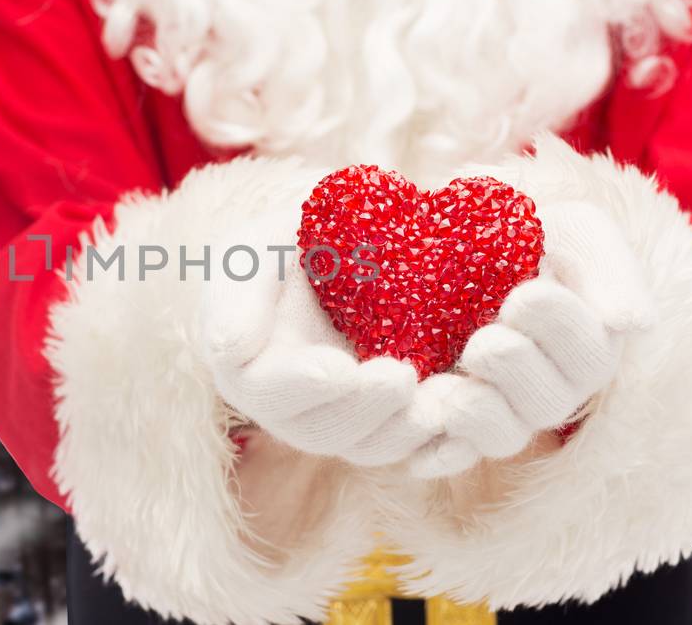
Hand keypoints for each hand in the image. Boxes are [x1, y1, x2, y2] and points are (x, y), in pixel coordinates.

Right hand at [198, 243, 444, 467]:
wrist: (340, 250)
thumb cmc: (283, 244)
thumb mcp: (251, 251)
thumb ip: (235, 295)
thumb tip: (227, 350)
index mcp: (251, 371)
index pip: (269, 392)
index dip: (302, 386)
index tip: (336, 369)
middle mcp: (293, 408)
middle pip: (322, 430)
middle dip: (363, 410)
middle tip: (401, 377)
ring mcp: (343, 418)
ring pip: (368, 446)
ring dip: (403, 431)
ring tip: (440, 401)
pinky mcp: (389, 419)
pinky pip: (411, 447)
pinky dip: (437, 442)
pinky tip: (464, 424)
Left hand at [407, 201, 656, 474]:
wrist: (452, 243)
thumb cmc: (528, 236)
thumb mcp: (575, 232)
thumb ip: (610, 271)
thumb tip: (634, 324)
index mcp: (588, 347)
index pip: (590, 356)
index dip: (560, 330)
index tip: (527, 294)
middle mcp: (550, 389)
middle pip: (546, 403)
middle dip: (516, 370)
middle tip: (485, 339)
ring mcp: (500, 410)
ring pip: (502, 436)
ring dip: (479, 413)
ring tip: (452, 388)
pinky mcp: (448, 425)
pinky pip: (448, 454)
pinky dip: (437, 451)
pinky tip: (420, 439)